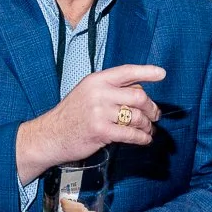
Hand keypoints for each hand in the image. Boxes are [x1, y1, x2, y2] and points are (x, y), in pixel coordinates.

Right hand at [15, 64, 165, 182]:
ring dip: (147, 126)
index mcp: (96, 80)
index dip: (146, 72)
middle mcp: (99, 93)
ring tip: (148, 130)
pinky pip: (131, 134)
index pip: (126, 71)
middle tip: (155, 115)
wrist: (50, 135)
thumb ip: (110, 90)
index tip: (161, 74)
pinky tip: (144, 139)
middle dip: (152, 108)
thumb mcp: (87, 93)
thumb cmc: (71, 115)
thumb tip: (140, 94)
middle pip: (138, 97)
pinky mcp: (101, 131)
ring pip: (137, 117)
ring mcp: (99, 112)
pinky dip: (142, 138)